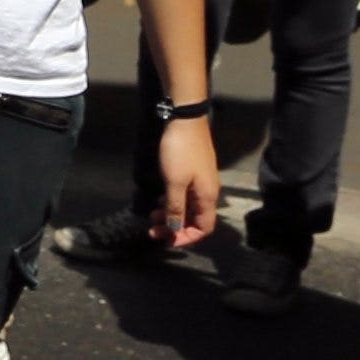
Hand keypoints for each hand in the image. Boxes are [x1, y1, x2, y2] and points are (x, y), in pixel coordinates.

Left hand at [152, 116, 220, 251]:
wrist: (185, 120)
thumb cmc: (180, 152)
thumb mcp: (175, 183)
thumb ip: (176, 208)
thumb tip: (175, 229)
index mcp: (207, 197)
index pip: (204, 228)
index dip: (186, 238)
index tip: (166, 239)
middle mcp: (207, 192)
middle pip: (195, 220)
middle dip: (174, 227)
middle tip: (152, 228)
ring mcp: (201, 181)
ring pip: (188, 207)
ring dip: (171, 214)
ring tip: (152, 214)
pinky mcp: (193, 172)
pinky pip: (185, 195)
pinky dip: (172, 201)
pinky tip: (160, 199)